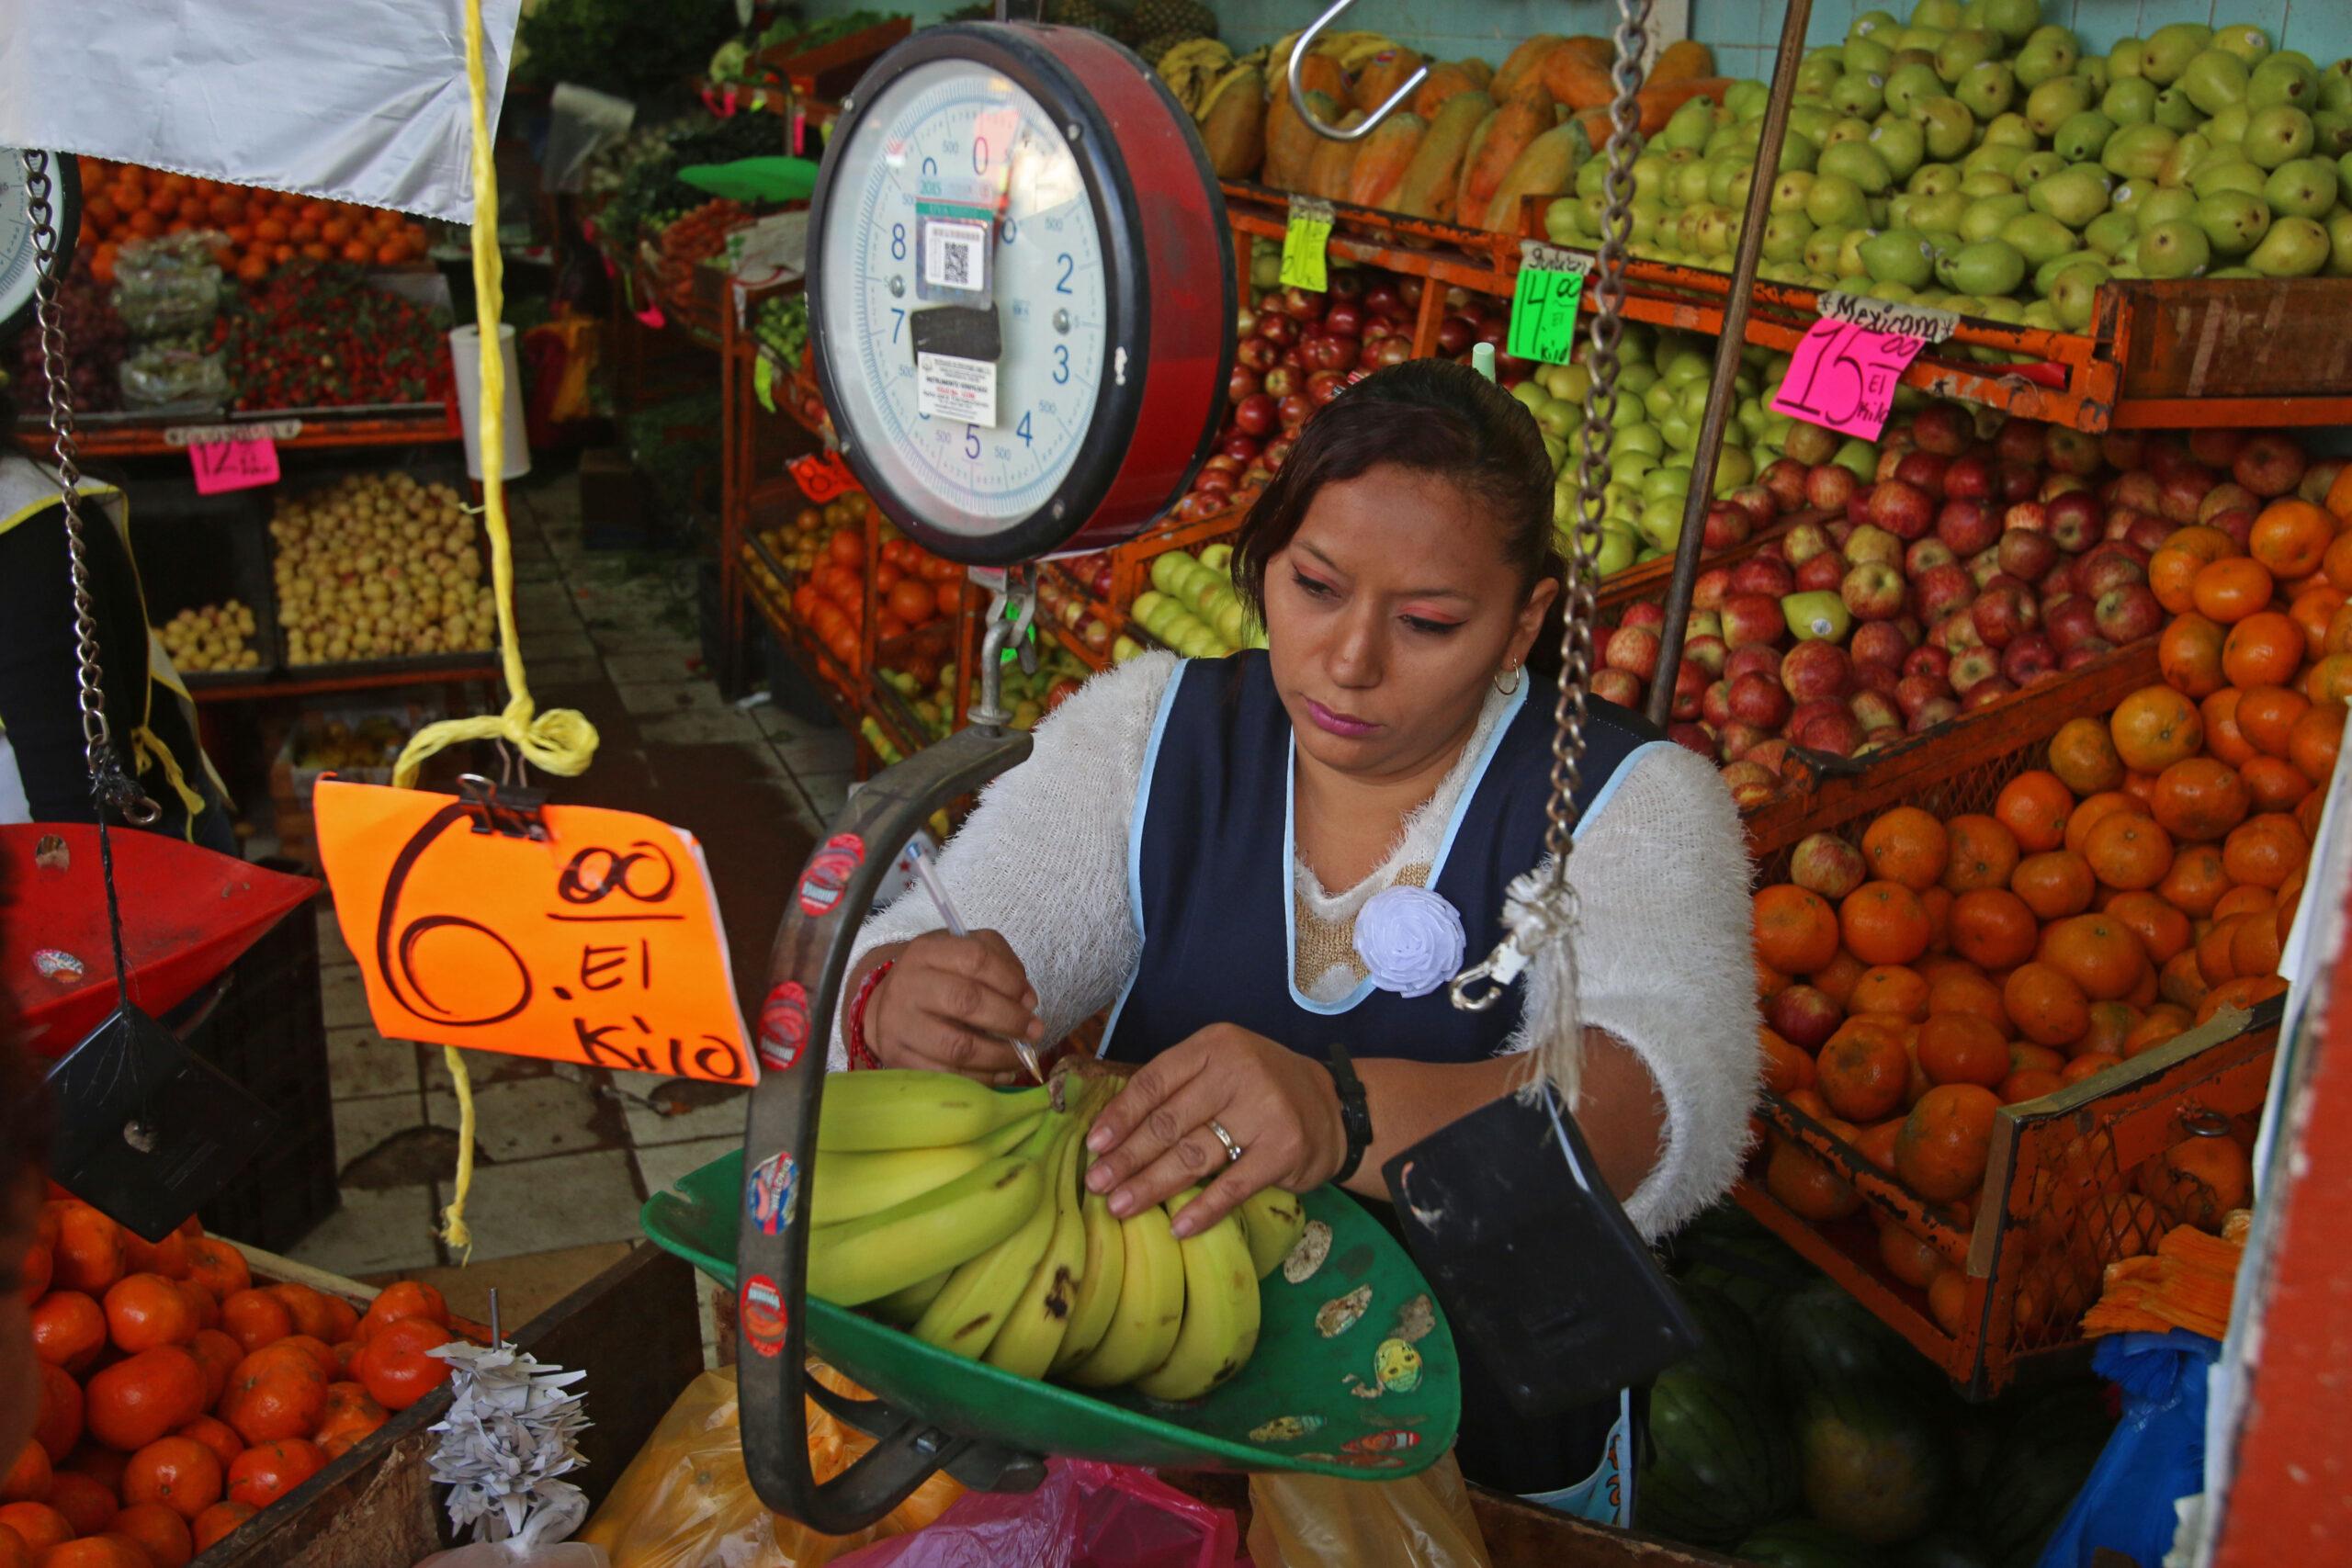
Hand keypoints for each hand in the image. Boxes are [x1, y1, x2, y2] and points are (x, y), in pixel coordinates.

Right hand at [868, 930, 1043, 1081]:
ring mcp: (898, 1025)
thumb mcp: (964, 954)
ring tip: (1020, 1057)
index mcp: (927, 952)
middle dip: (1009, 1020)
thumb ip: (1002, 965)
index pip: (975, 958)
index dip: (1010, 980)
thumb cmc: (938, 980)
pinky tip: (998, 1074)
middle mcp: (908, 985)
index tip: (1029, 1000)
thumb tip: (1027, 1001)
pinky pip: (946, 1076)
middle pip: (966, 1001)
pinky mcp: (898, 1059)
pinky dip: (980, 1079)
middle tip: (1034, 1031)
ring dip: (999, 1056)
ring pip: (957, 1046)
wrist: (889, 1009)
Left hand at [1082, 1024, 1345, 1236]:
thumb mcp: (1222, 1067)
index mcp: (1214, 1046)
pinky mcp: (1283, 1150)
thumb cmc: (1262, 1090)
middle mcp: (1238, 1071)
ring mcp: (1264, 1111)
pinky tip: (1177, 1226)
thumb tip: (1113, 1133)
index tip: (1093, 1146)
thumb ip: (1179, 1088)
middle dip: (1127, 1157)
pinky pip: (1232, 1186)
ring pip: (1193, 1155)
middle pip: (1168, 1122)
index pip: (1154, 1082)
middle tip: (1097, 1184)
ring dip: (1152, 1185)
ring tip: (1121, 1206)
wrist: (1335, 1108)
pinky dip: (1203, 1210)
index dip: (1120, 1116)